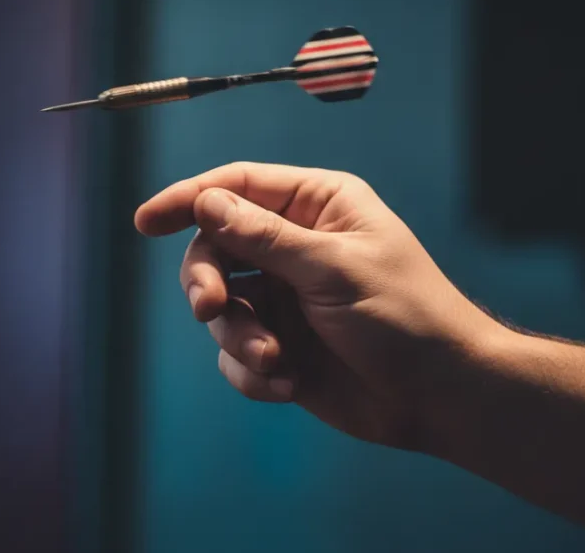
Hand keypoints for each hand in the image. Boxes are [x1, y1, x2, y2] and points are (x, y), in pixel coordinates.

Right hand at [135, 162, 503, 449]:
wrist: (439, 396)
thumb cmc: (404, 316)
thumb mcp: (333, 268)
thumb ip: (264, 237)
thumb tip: (205, 201)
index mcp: (318, 207)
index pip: (238, 187)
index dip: (188, 199)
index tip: (146, 222)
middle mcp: (295, 247)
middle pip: (215, 247)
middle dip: (208, 280)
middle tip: (210, 308)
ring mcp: (286, 298)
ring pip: (221, 306)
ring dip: (239, 336)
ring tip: (275, 360)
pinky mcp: (281, 345)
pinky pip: (235, 353)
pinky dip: (252, 370)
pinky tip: (289, 382)